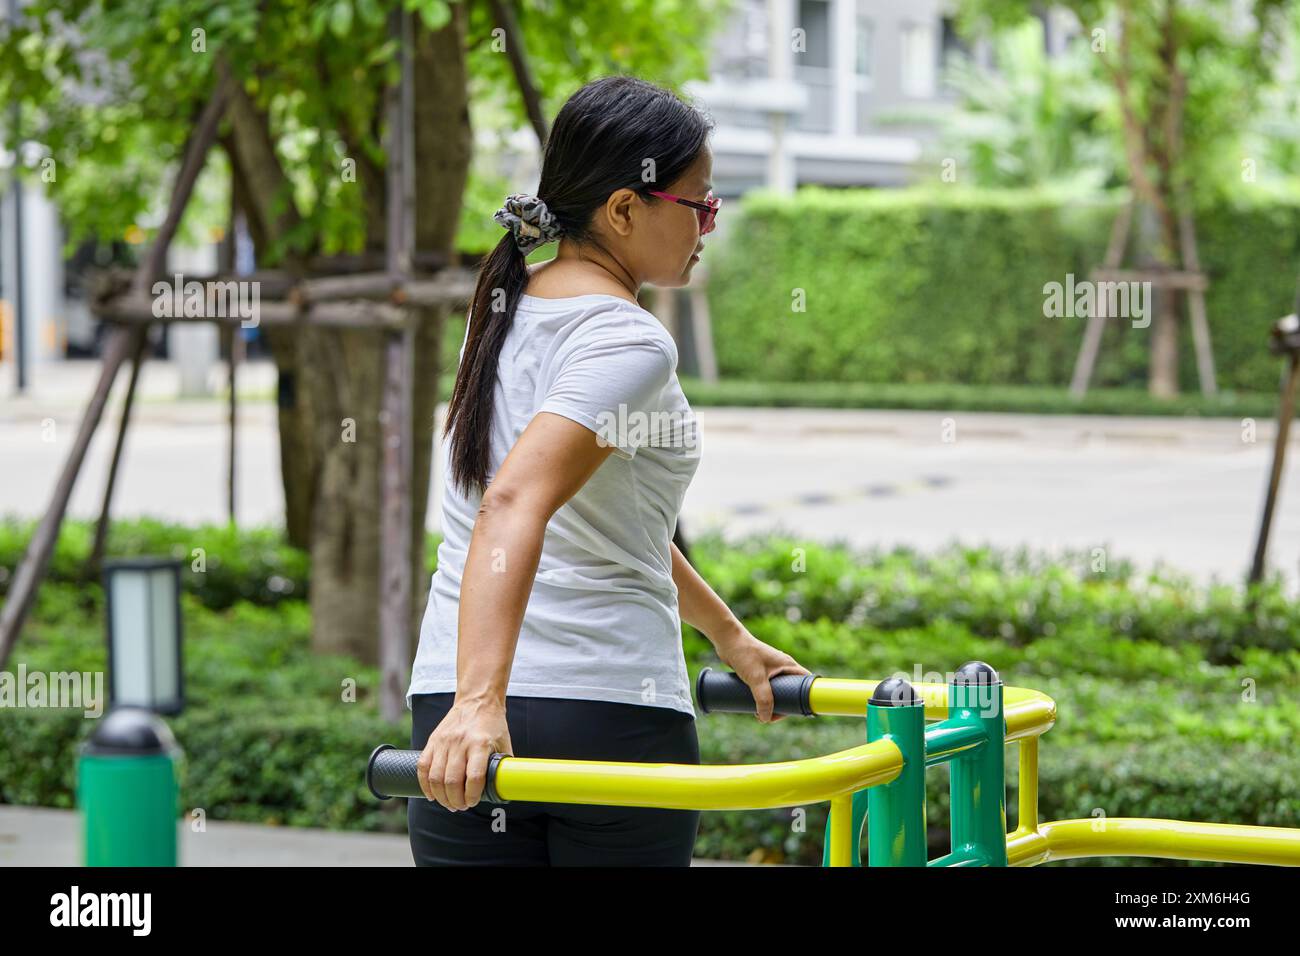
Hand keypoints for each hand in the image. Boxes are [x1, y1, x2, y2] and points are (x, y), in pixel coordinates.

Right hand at [417, 695, 513, 809]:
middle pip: (451, 781)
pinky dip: (425, 784)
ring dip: (441, 796)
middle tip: (460, 807)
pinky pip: (423, 767)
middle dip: (455, 801)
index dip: (472, 796)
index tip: (473, 802)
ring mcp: (444, 741)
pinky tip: (432, 794)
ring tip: (449, 803)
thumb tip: (505, 791)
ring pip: (435, 777)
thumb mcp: (504, 744)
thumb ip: (503, 767)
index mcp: (480, 744)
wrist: (478, 700)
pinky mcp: (433, 740)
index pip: (474, 777)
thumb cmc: (493, 725)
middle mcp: (460, 742)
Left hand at [714, 625, 810, 722]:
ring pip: (777, 691)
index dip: (805, 698)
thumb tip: (765, 718)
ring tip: (759, 715)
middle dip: (784, 706)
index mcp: (788, 665)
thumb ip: (763, 698)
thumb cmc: (745, 653)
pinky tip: (754, 707)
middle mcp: (782, 667)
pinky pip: (766, 689)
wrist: (727, 640)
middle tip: (772, 717)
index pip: (806, 682)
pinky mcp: (759, 672)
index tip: (796, 712)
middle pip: (791, 691)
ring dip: (771, 704)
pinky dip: (763, 699)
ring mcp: (770, 670)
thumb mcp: (756, 678)